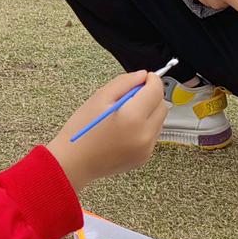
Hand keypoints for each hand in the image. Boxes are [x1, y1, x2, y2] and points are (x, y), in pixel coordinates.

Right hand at [47, 71, 167, 189]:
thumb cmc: (81, 131)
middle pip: (162, 106)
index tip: (146, 77)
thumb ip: (124, 82)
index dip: (152, 80)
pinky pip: (153, 135)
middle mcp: (144, 135)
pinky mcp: (144, 157)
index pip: (156, 91)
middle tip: (132, 95)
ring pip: (159, 120)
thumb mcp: (99, 97)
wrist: (74, 162)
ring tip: (125, 114)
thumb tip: (142, 76)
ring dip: (149, 112)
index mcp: (132, 117)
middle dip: (152, 96)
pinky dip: (145, 127)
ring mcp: (146, 148)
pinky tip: (125, 128)